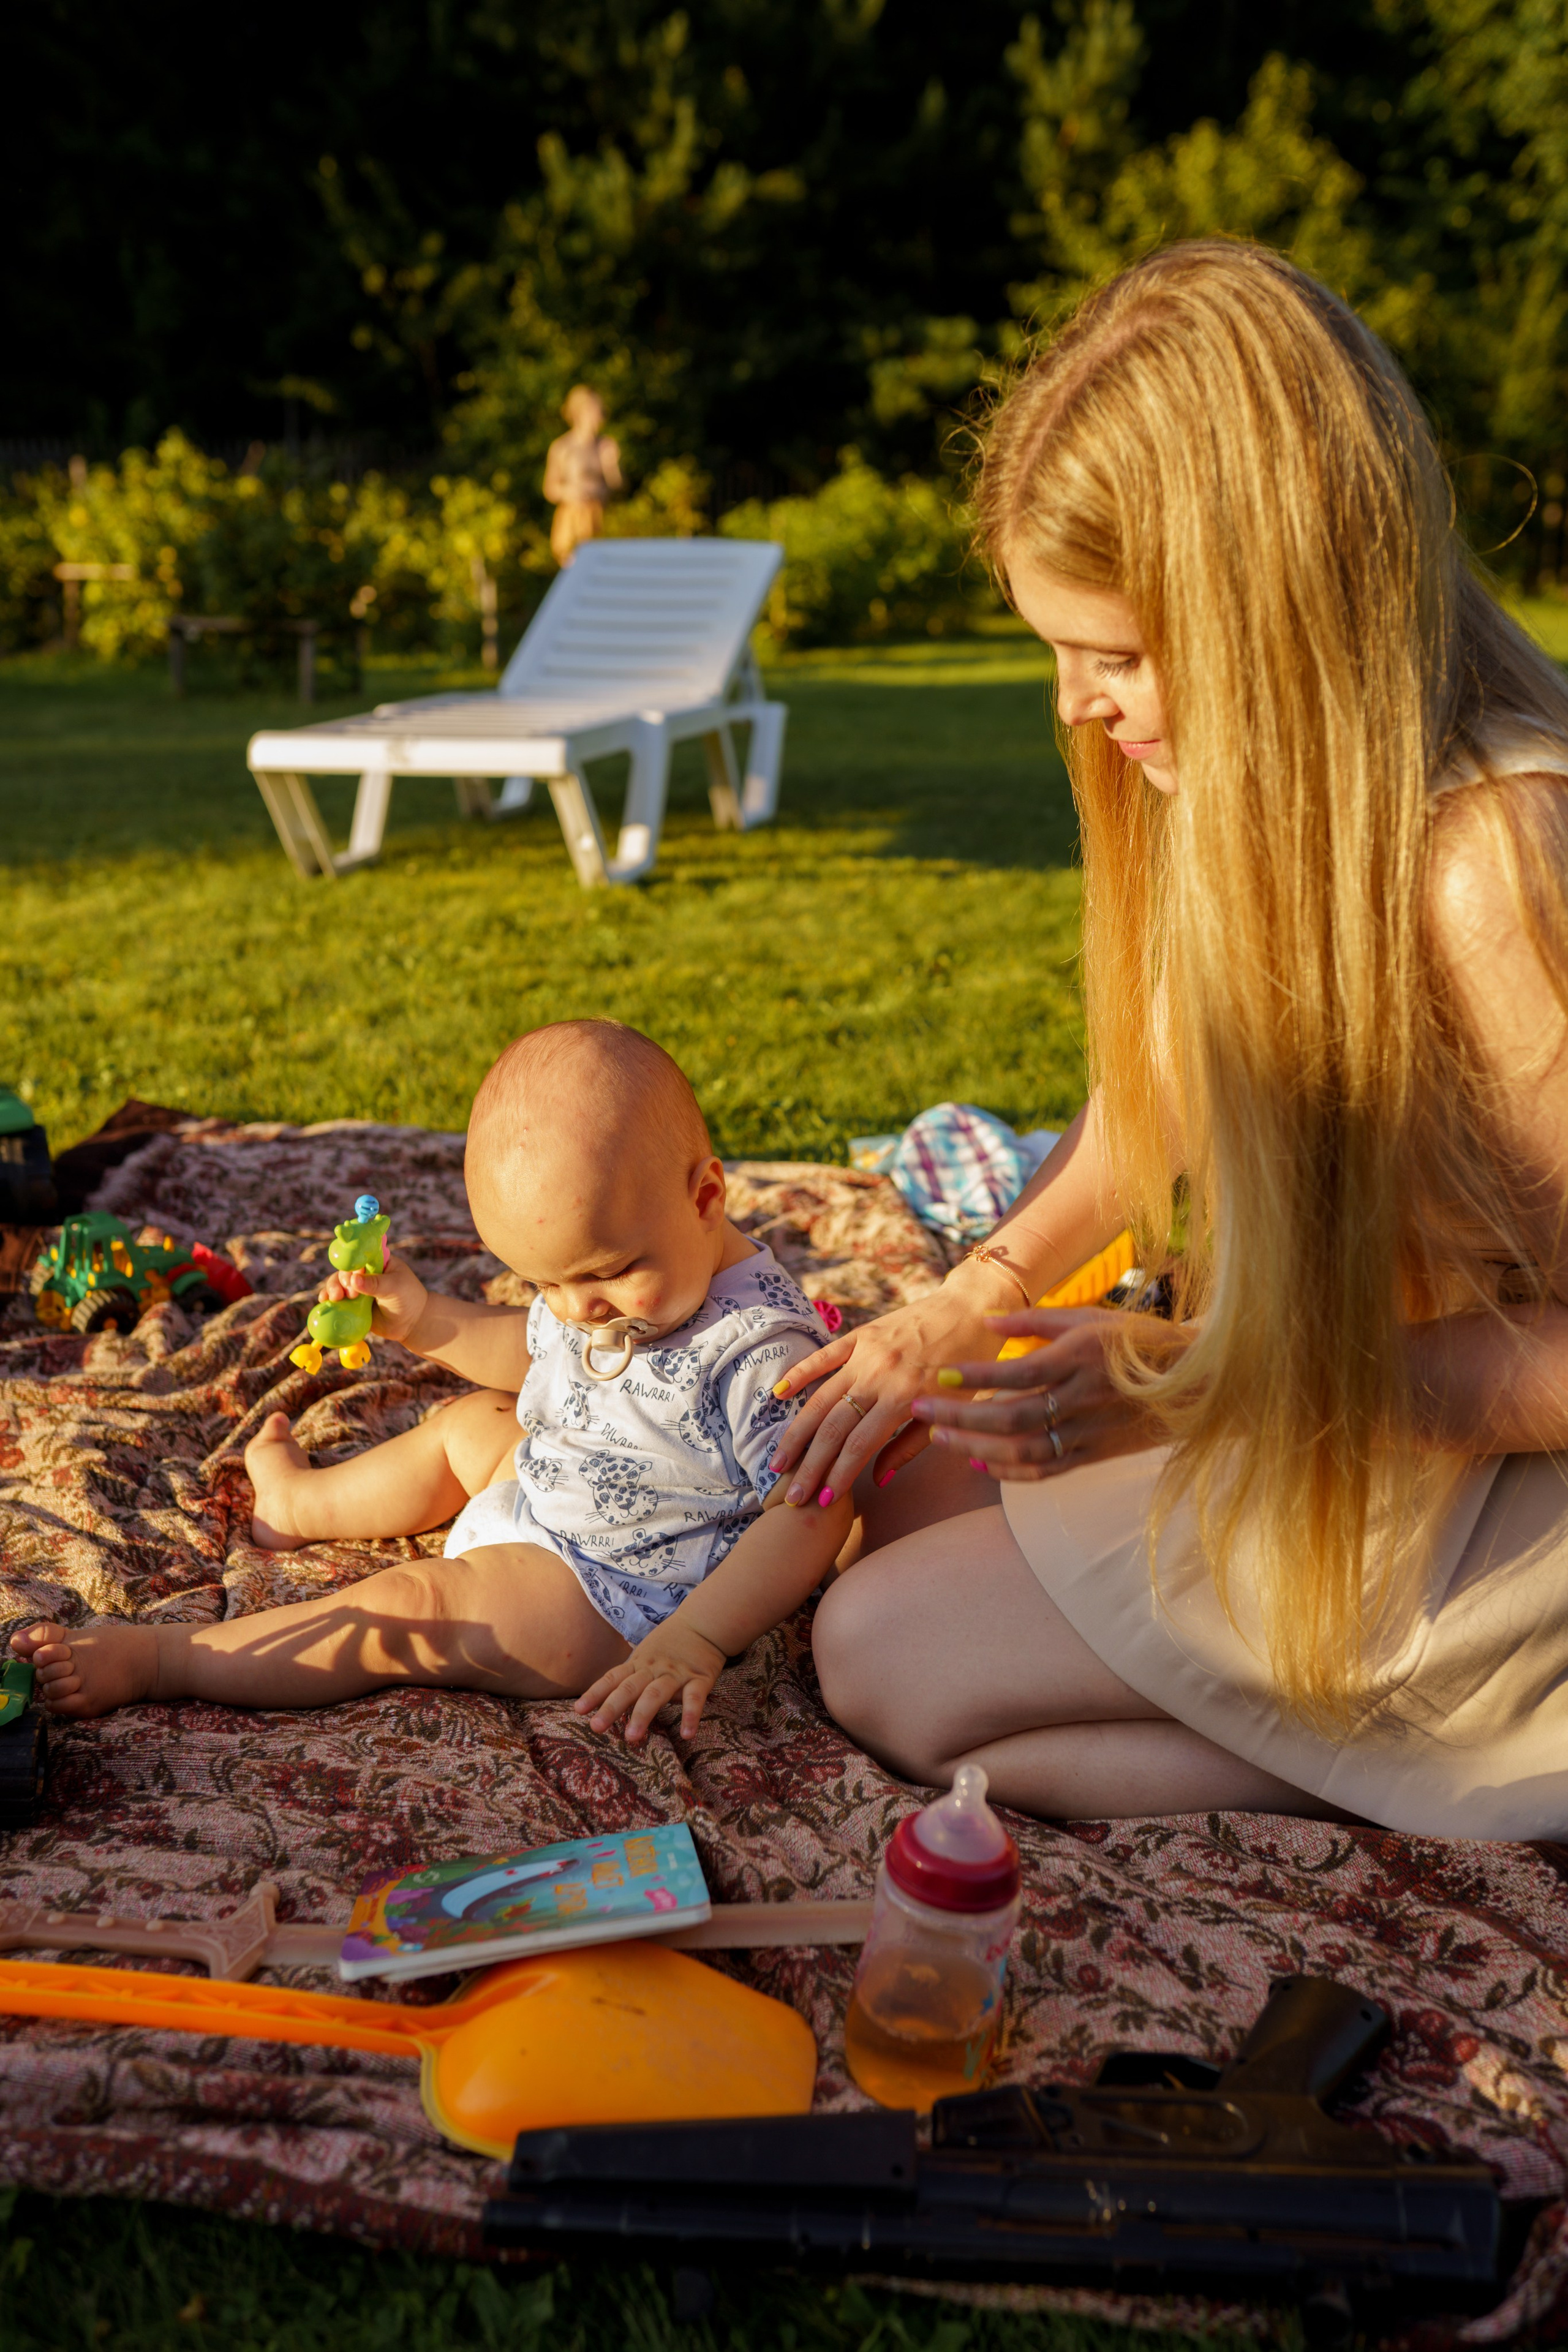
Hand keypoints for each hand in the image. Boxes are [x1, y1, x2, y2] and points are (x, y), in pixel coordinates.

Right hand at [316, 1249, 429, 1350]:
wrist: (412, 1323)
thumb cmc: (409, 1299)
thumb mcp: (395, 1288)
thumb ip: (375, 1284)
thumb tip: (354, 1280)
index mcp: (378, 1261)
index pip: (359, 1255)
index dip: (351, 1262)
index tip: (351, 1275)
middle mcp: (365, 1273)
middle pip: (345, 1270)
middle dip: (342, 1280)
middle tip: (349, 1294)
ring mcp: (358, 1288)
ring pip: (338, 1284)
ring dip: (332, 1288)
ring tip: (334, 1298)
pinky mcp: (353, 1304)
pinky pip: (338, 1300)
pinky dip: (329, 1300)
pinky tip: (324, 1302)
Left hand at [574, 1620, 727, 1745]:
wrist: (704, 1623)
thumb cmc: (670, 1643)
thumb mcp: (645, 1654)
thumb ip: (630, 1676)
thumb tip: (606, 1699)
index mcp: (638, 1663)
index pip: (613, 1678)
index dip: (595, 1693)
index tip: (579, 1710)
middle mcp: (653, 1668)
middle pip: (629, 1688)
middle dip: (611, 1707)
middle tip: (596, 1727)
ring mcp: (676, 1673)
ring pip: (656, 1694)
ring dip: (642, 1715)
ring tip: (632, 1737)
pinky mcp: (700, 1679)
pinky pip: (695, 1699)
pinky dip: (690, 1716)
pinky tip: (687, 1735)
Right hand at [764, 1274, 1014, 1506]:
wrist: (973, 1309)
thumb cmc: (970, 1367)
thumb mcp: (952, 1412)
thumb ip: (912, 1446)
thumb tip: (878, 1480)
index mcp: (905, 1398)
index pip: (858, 1446)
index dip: (837, 1477)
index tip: (822, 1502)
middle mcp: (879, 1376)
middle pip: (833, 1429)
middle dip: (810, 1466)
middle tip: (791, 1496)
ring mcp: (866, 1354)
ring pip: (821, 1399)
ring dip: (797, 1434)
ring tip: (777, 1461)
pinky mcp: (861, 1335)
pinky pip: (824, 1357)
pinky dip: (800, 1375)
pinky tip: (778, 1395)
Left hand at [910, 1307, 1181, 1479]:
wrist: (1198, 1383)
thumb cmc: (1138, 1341)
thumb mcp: (1090, 1317)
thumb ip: (1034, 1321)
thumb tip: (984, 1324)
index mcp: (1082, 1358)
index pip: (1020, 1373)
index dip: (976, 1378)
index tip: (938, 1375)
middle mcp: (1084, 1398)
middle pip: (1012, 1417)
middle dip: (961, 1416)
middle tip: (920, 1408)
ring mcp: (1089, 1432)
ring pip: (1024, 1451)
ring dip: (975, 1446)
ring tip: (938, 1437)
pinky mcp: (1094, 1455)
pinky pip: (1044, 1471)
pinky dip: (1008, 1471)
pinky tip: (978, 1461)